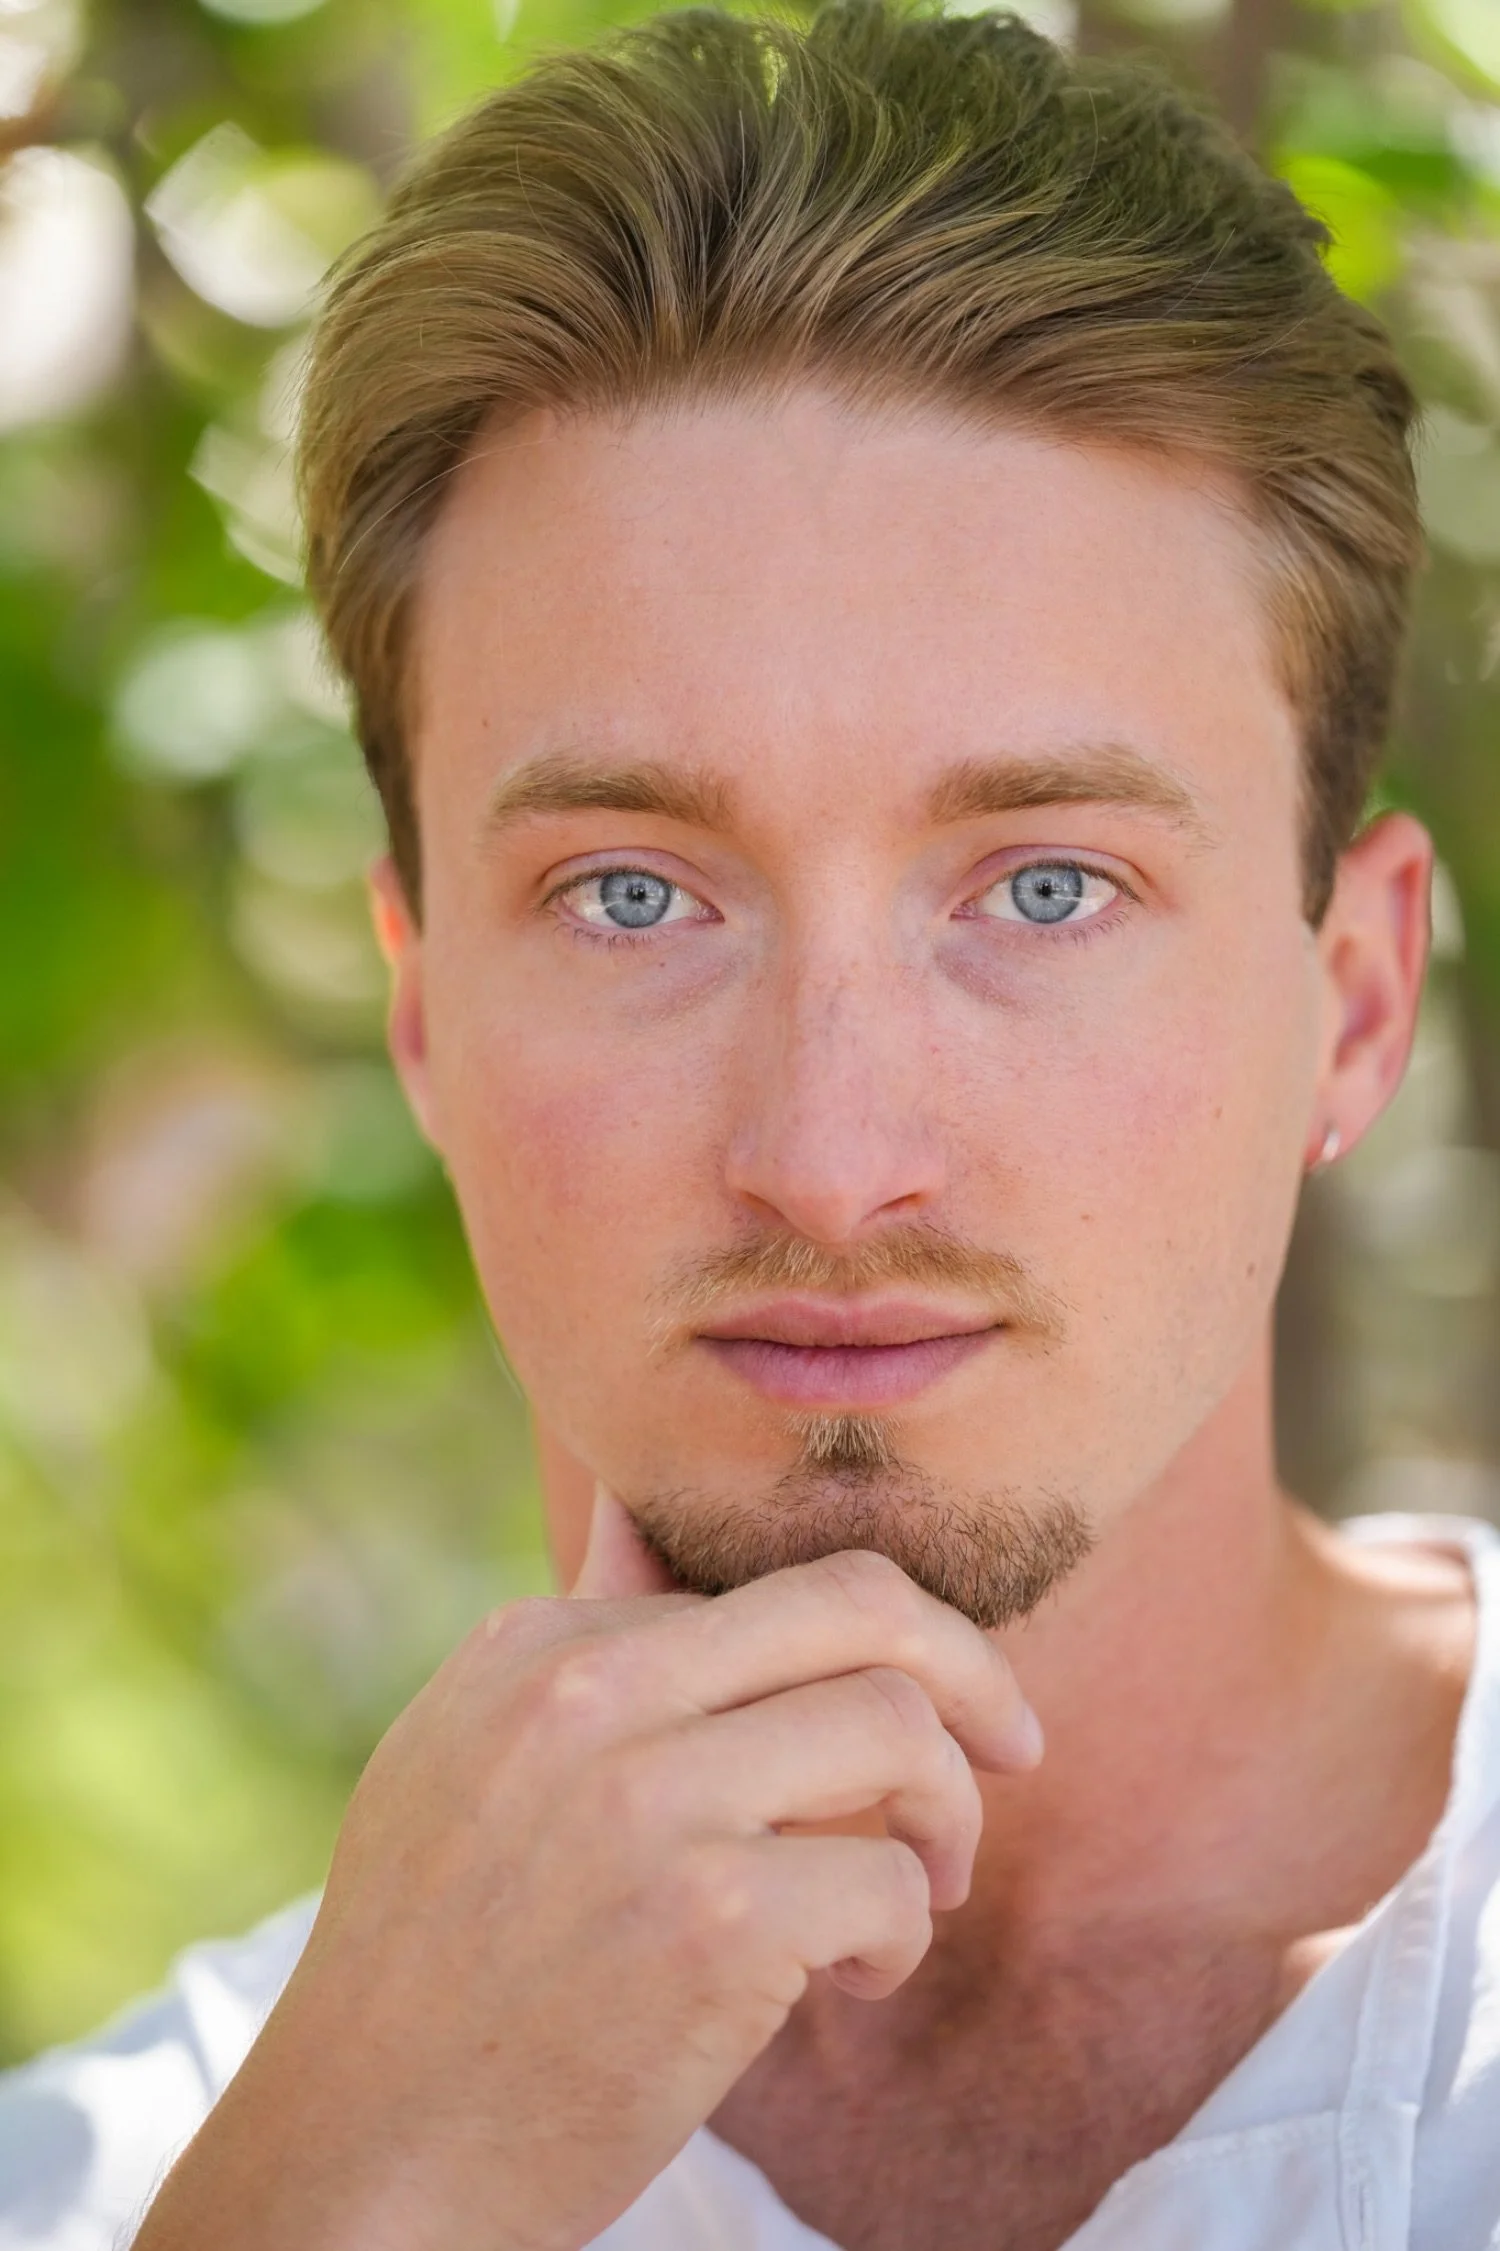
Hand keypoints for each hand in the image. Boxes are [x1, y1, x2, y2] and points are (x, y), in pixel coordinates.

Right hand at [135, 1489, 1040, 2250]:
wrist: (366, 2160)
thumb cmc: (434, 1967)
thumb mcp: (465, 1757)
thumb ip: (572, 1638)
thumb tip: (639, 1516)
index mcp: (535, 1643)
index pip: (760, 1591)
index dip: (847, 1664)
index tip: (871, 1742)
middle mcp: (590, 1693)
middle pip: (858, 1604)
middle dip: (970, 1666)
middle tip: (1014, 1743)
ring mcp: (651, 1801)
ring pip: (898, 1728)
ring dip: (947, 1814)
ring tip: (924, 1886)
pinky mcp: (713, 1922)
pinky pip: (891, 1877)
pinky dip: (904, 1933)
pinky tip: (855, 1982)